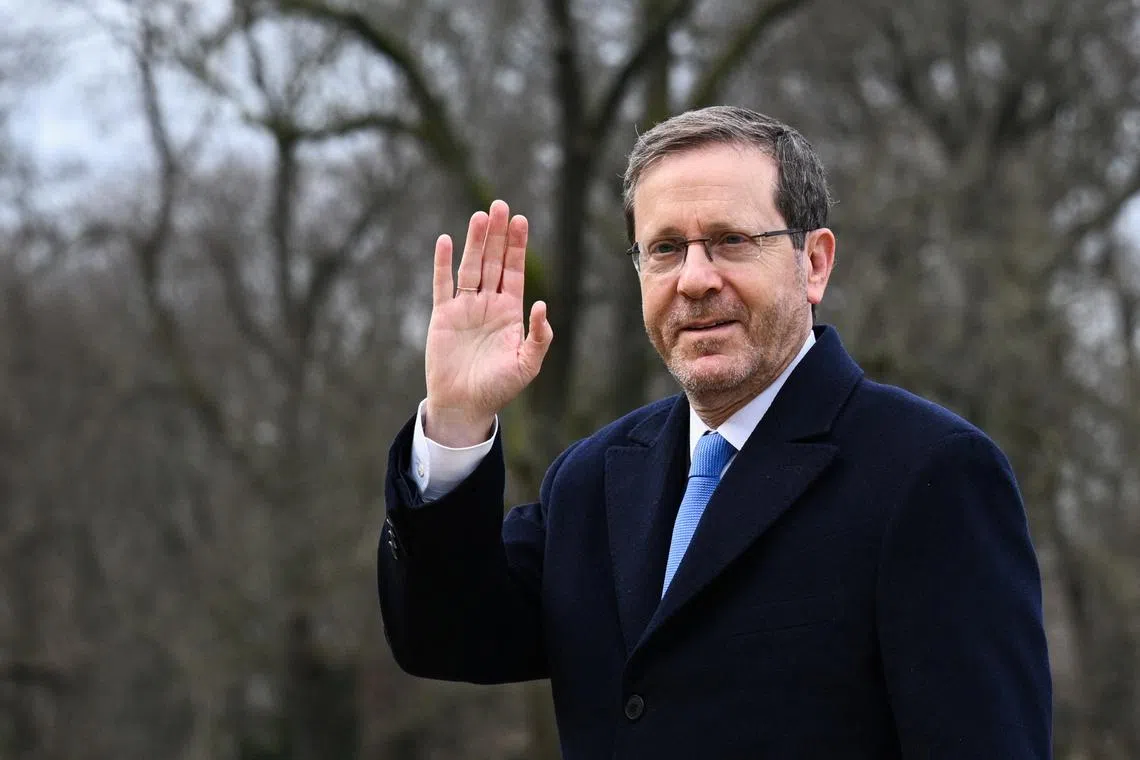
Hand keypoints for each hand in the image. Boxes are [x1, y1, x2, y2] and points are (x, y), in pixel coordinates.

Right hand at [423, 200, 552, 446]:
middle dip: (497, 234)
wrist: (465, 405)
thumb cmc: (499, 388)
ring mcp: (465, 308)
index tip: (520, 220)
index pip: (514, 271)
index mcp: (510, 312)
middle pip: (493, 261)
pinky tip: (445, 241)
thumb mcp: (528, 364)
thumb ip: (538, 336)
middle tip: (500, 205)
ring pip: (470, 267)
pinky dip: (443, 263)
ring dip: (474, 242)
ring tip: (479, 216)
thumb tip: (541, 305)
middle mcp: (488, 304)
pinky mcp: (442, 316)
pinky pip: (442, 285)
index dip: (517, 246)